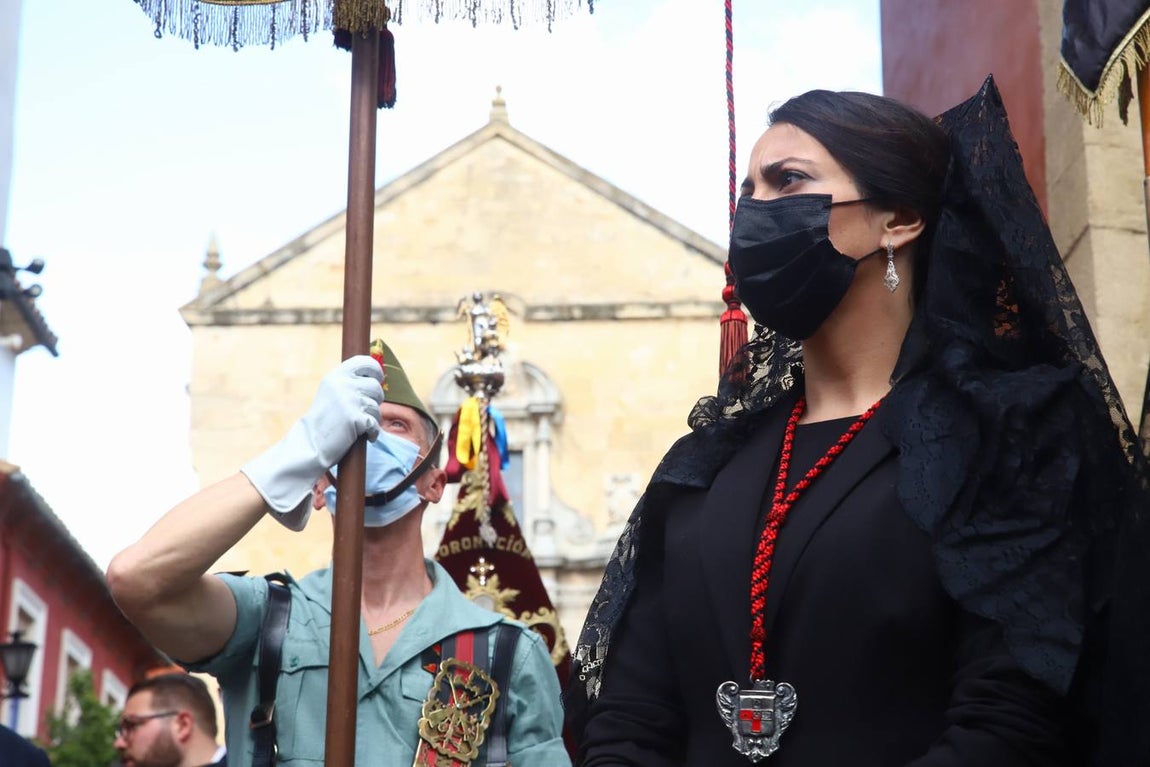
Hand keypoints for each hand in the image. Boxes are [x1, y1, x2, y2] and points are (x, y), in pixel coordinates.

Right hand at [241, 355, 383, 528]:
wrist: (309, 444)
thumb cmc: (324, 420)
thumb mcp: (332, 393)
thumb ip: (350, 383)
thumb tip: (378, 376)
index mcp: (335, 375)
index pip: (365, 362)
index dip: (375, 370)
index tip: (377, 379)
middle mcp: (342, 384)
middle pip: (376, 386)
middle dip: (375, 400)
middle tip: (364, 411)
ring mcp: (349, 400)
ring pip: (377, 406)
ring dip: (372, 418)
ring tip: (359, 425)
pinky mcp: (355, 418)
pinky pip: (375, 423)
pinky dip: (373, 433)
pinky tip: (366, 436)